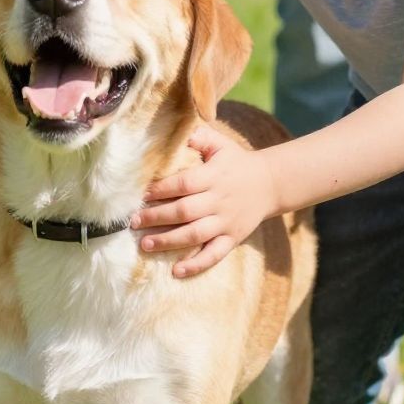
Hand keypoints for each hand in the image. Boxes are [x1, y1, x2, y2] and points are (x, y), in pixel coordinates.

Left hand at [130, 123, 275, 278]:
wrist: (270, 183)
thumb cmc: (237, 162)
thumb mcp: (221, 145)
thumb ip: (201, 137)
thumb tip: (182, 131)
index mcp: (213, 177)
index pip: (184, 184)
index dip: (162, 190)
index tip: (142, 195)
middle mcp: (218, 201)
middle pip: (184, 211)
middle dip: (156, 217)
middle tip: (133, 222)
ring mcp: (226, 222)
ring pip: (194, 235)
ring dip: (168, 241)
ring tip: (144, 244)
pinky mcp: (232, 238)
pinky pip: (214, 255)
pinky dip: (196, 265)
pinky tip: (176, 271)